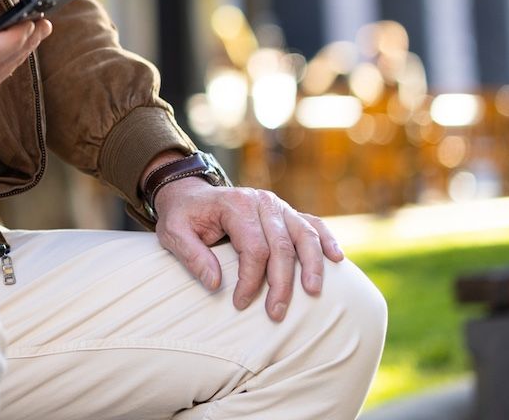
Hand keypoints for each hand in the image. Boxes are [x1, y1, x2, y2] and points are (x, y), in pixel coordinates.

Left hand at [152, 178, 345, 321]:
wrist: (190, 194)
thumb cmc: (183, 216)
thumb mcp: (172, 232)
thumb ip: (191, 256)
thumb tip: (215, 284)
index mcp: (236, 204)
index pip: (254, 248)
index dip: (251, 280)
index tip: (240, 304)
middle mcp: (262, 202)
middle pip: (282, 246)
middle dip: (281, 284)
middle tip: (276, 314)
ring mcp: (278, 206)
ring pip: (304, 235)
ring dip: (311, 265)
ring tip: (312, 292)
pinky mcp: (287, 212)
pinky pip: (313, 224)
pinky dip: (326, 240)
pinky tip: (336, 259)